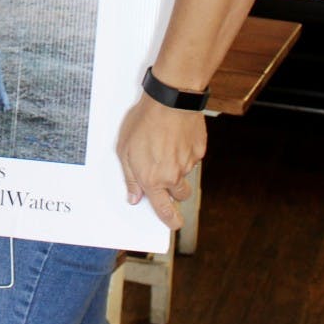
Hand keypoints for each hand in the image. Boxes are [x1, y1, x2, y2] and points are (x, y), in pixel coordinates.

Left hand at [116, 93, 206, 228]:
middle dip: (173, 190)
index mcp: (153, 179)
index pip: (165, 211)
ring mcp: (188, 163)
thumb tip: (134, 197)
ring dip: (178, 166)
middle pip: (180, 195)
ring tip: (165, 144)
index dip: (170, 221)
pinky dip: (185, 150)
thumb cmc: (143, 122)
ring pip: (185, 173)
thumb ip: (130, 177)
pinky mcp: (199, 150)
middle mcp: (173, 176)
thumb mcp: (124, 149)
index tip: (173, 223)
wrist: (169, 100)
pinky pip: (192, 156)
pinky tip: (175, 135)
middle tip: (164, 172)